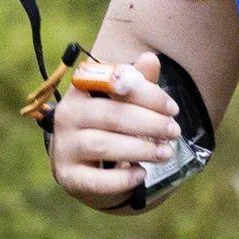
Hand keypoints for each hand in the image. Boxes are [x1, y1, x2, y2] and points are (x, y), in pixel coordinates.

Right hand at [50, 51, 181, 211]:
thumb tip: (150, 59)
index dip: (147, 94)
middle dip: (149, 123)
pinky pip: (96, 180)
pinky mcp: (69, 177)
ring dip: (141, 149)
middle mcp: (67, 116)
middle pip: (111, 115)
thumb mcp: (124, 103)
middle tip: (174, 131)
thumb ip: (138, 83)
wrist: (87, 167)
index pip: (113, 85)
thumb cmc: (111, 126)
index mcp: (80, 90)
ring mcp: (64, 148)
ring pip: (104, 145)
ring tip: (166, 153)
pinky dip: (121, 178)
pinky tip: (141, 174)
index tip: (173, 109)